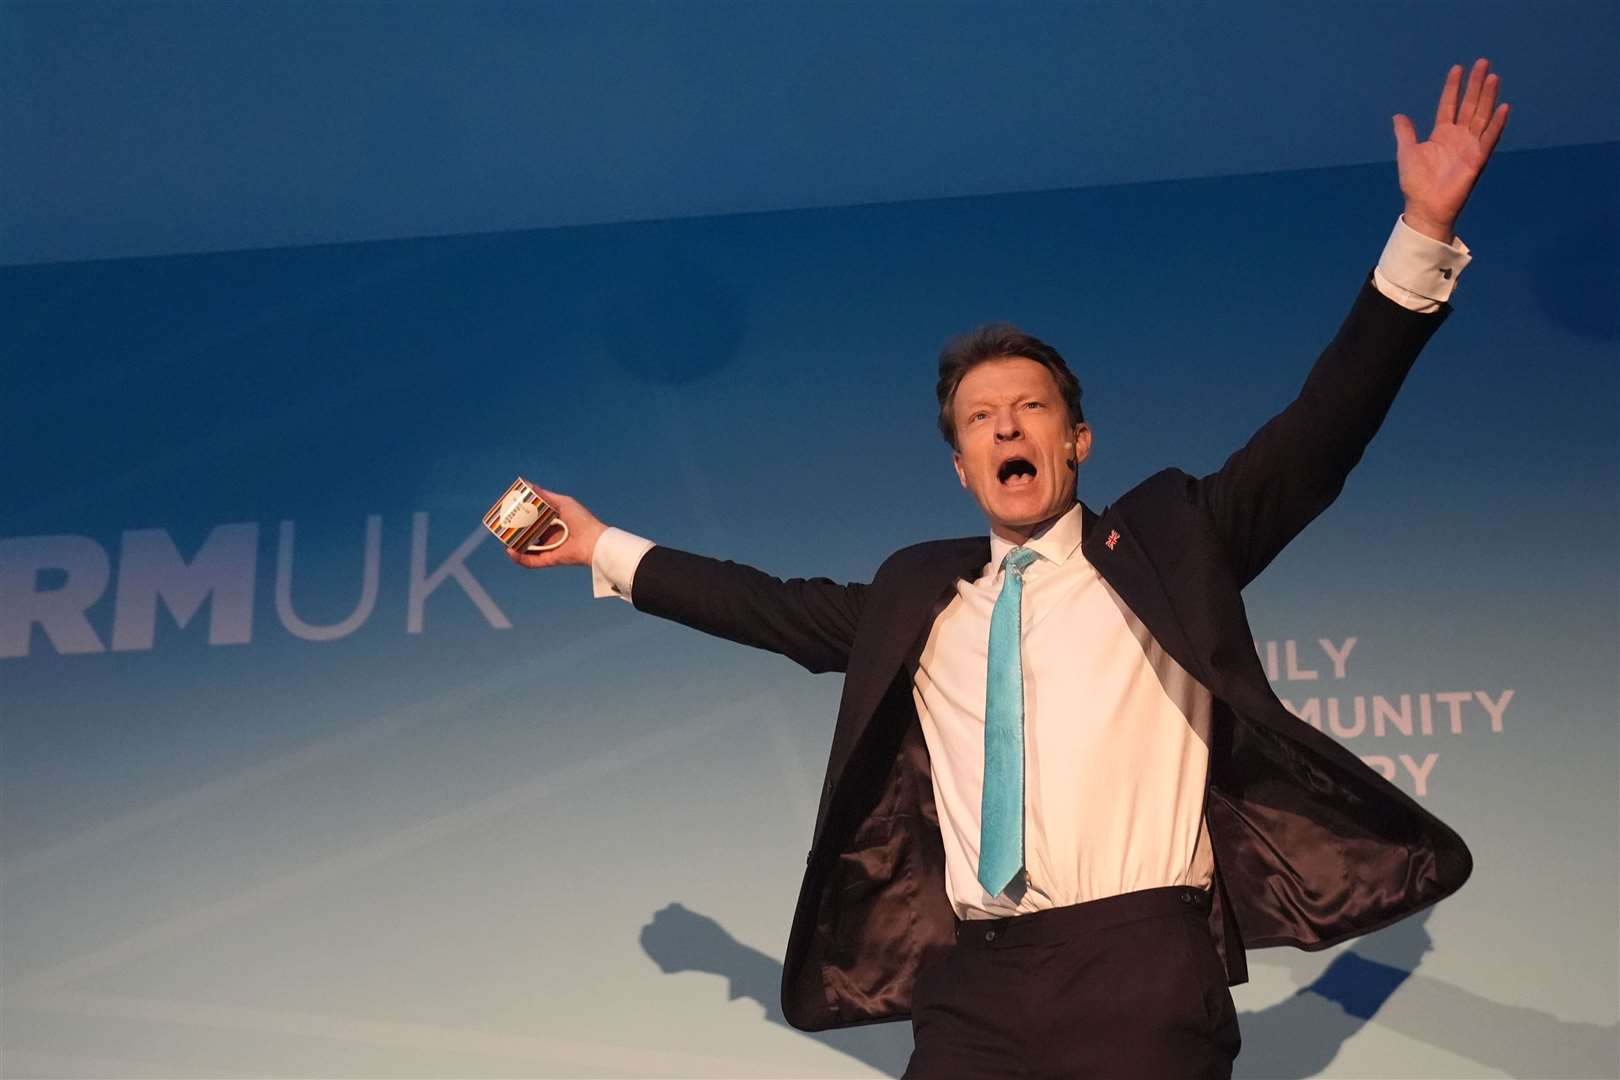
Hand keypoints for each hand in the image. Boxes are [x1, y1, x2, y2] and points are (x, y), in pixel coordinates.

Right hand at [503, 487, 606, 569]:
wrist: (594, 540)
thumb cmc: (581, 519)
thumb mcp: (562, 503)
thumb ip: (545, 495)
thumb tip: (527, 483)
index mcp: (552, 523)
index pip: (532, 521)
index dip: (519, 519)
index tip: (507, 514)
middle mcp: (549, 537)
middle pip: (527, 536)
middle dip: (513, 533)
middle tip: (501, 528)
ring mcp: (549, 549)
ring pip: (526, 550)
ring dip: (513, 547)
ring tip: (503, 541)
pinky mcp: (549, 560)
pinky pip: (531, 562)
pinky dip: (520, 558)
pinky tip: (510, 551)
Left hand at [1392, 58, 1509, 243]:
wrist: (1425, 207)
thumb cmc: (1416, 182)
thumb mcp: (1407, 152)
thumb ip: (1405, 133)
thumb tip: (1398, 116)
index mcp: (1442, 134)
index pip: (1449, 104)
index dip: (1453, 87)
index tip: (1458, 68)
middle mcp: (1459, 137)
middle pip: (1470, 105)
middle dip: (1476, 84)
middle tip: (1483, 62)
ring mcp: (1470, 146)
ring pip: (1482, 116)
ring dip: (1488, 97)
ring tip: (1493, 77)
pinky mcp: (1477, 159)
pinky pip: (1489, 139)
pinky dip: (1497, 124)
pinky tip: (1503, 107)